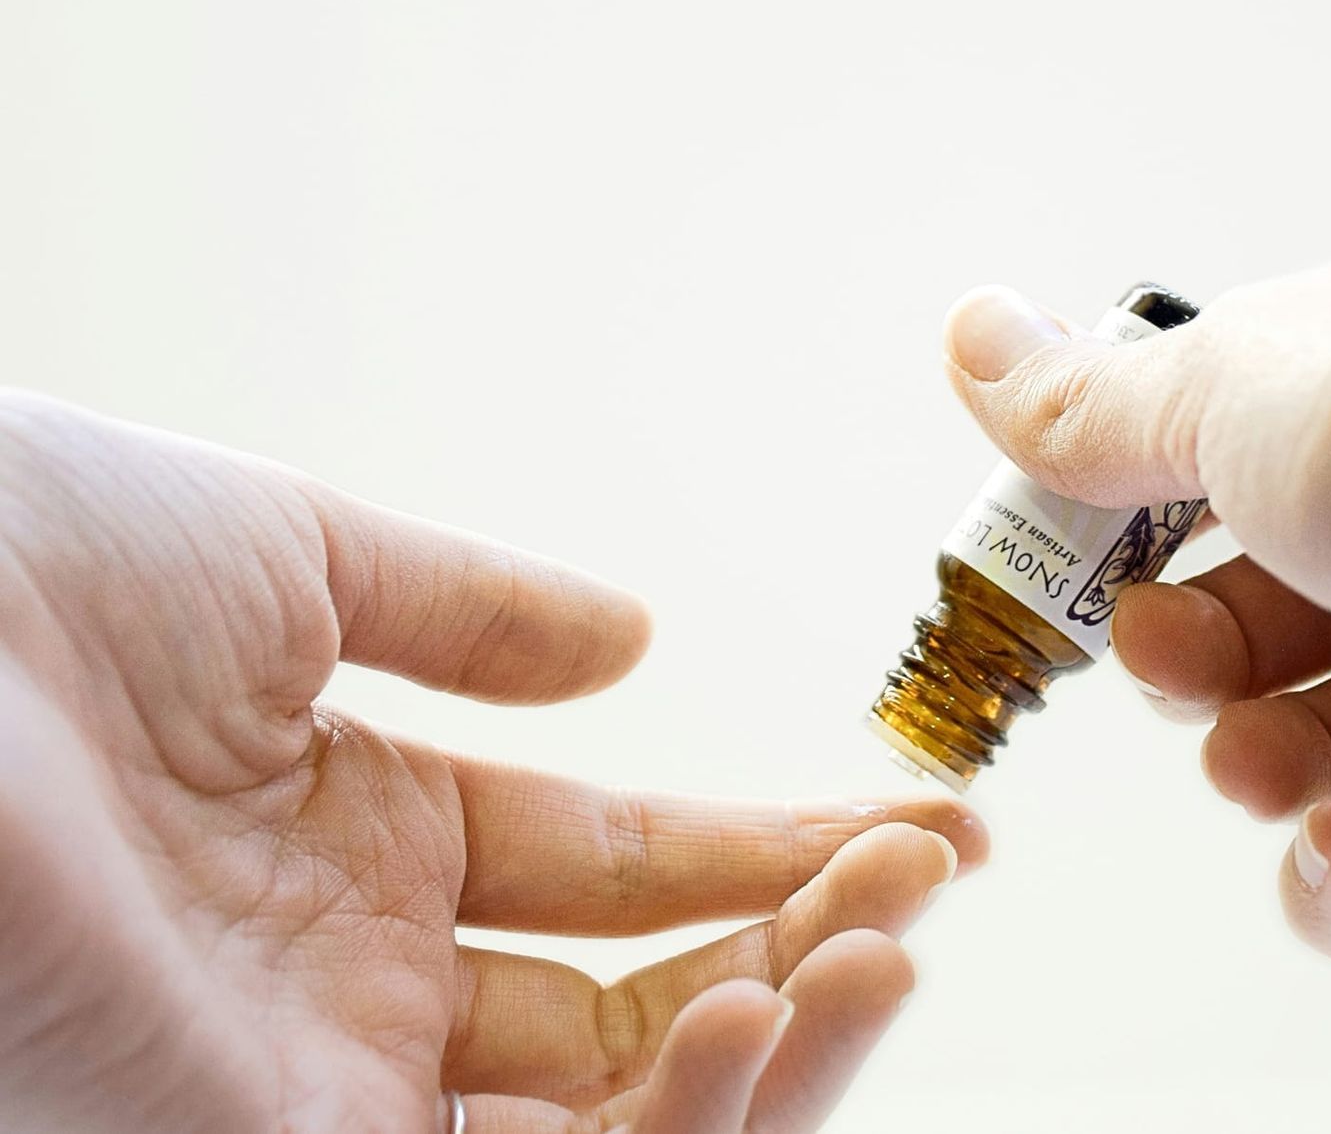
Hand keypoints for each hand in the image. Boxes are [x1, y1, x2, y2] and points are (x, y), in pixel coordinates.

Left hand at [0, 394, 986, 1132]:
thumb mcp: (285, 567)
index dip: (772, 842)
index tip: (910, 815)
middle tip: (927, 869)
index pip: (620, 873)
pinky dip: (675, 1121)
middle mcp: (357, 988)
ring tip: (885, 935)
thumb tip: (631, 639)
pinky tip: (762, 1003)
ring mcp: (325, 1091)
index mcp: (359, 843)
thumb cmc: (22, 571)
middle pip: (643, 1011)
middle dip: (802, 936)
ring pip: (618, 1128)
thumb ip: (465, 613)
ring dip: (776, 1038)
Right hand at [942, 226, 1330, 957]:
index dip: (1119, 521)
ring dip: (1253, 763)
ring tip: (1256, 759)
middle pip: (1257, 614)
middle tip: (1161, 658)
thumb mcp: (1249, 387)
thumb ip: (1098, 400)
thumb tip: (976, 338)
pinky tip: (1327, 847)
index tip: (1053, 564)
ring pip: (1321, 747)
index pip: (1215, 464)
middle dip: (1183, 654)